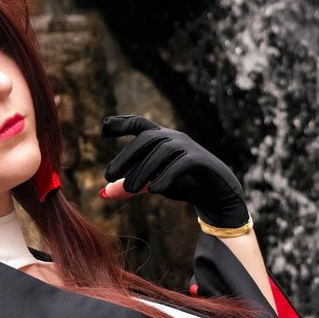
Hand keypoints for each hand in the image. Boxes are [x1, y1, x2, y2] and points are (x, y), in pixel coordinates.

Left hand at [100, 115, 248, 228]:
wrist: (216, 194)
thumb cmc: (182, 183)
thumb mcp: (152, 184)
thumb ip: (131, 186)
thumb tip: (102, 193)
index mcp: (162, 139)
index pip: (139, 123)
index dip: (121, 123)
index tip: (103, 130)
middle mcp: (174, 138)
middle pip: (146, 138)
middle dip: (126, 156)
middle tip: (108, 175)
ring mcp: (188, 147)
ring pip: (161, 152)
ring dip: (143, 170)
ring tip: (129, 189)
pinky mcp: (200, 160)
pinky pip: (181, 163)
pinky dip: (166, 176)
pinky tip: (153, 190)